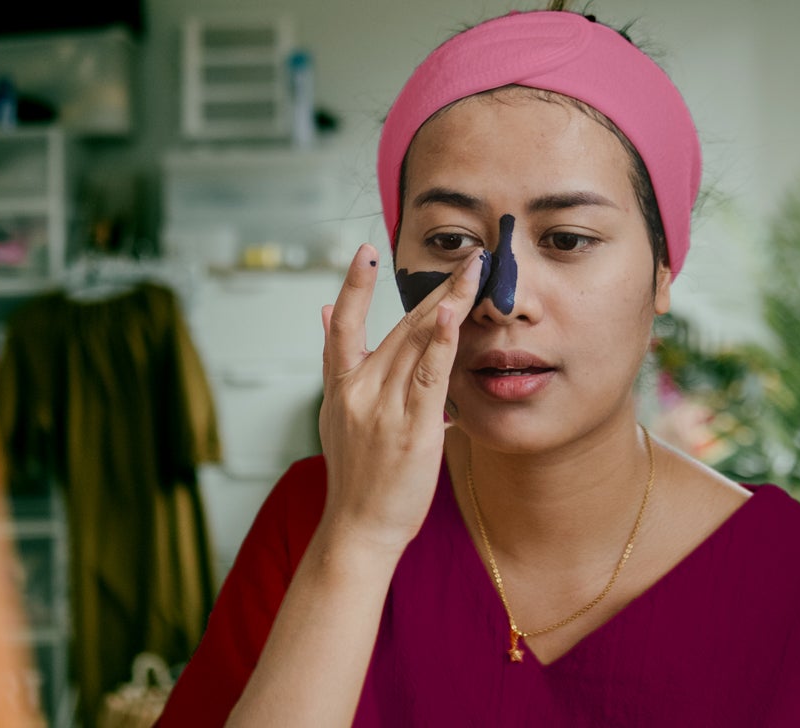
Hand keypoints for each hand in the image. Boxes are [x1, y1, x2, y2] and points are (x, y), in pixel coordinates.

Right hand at [318, 243, 483, 553]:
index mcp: (342, 387)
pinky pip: (429, 377)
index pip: (343, 325)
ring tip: (475, 271)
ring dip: (450, 302)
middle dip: (436, 287)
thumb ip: (334, 361)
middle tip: (467, 255)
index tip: (365, 251)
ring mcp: (385, 409)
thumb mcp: (334, 414)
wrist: (357, 528)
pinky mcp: (413, 430)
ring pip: (418, 343)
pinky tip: (453, 315)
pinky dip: (441, 343)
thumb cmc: (355, 476)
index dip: (354, 285)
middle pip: (400, 327)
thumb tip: (324, 313)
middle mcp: (360, 391)